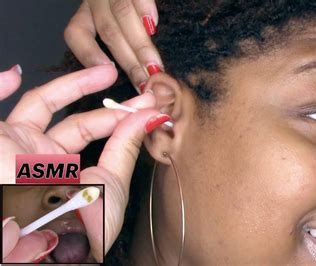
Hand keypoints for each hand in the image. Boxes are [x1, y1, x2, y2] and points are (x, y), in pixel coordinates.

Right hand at [0, 64, 164, 260]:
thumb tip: (153, 114)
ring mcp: (15, 146)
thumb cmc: (78, 223)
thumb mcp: (111, 182)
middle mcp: (40, 158)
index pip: (94, 134)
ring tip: (106, 70)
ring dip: (70, 85)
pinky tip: (13, 73)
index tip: (150, 103)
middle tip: (135, 86)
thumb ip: (128, 144)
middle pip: (73, 120)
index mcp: (66, 171)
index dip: (121, 117)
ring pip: (39, 105)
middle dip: (104, 99)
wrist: (44, 237)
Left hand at [65, 0, 162, 92]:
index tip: (109, 73)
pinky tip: (153, 25)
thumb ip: (120, 43)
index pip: (76, 33)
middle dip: (130, 62)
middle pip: (109, 32)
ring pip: (122, 16)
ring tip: (155, 66)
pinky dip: (144, 8)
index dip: (89, 54)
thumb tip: (138, 78)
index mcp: (87, 12)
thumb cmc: (125, 5)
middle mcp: (96, 0)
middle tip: (145, 83)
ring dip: (141, 45)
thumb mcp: (110, 20)